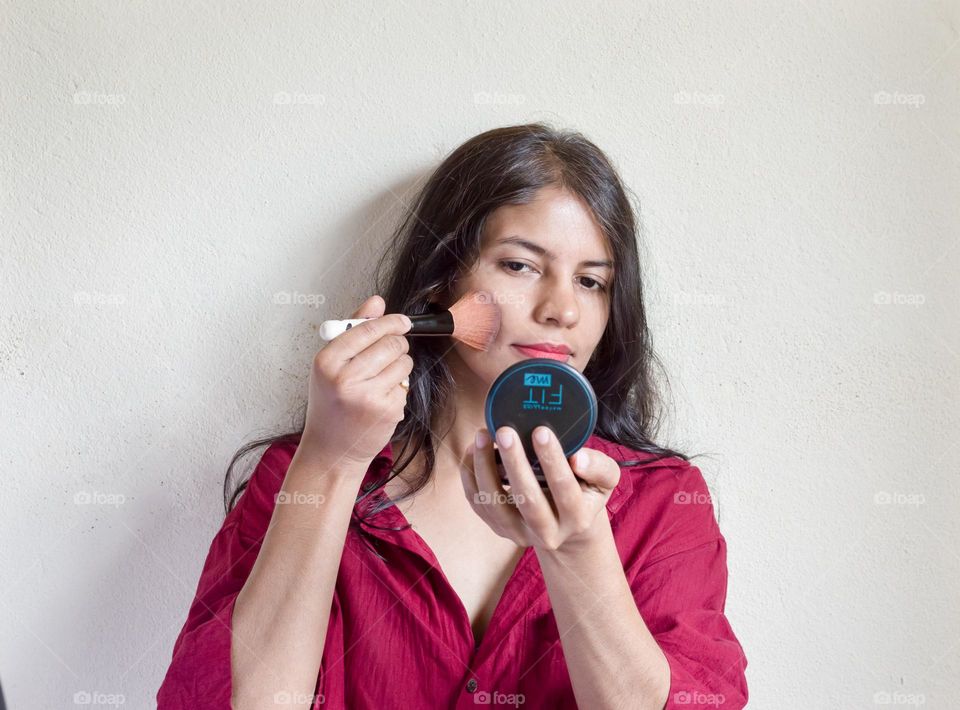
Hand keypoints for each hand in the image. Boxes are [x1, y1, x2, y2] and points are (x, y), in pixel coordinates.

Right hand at [299, 294, 412, 472]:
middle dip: (397, 345)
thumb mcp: (332, 364)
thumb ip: (354, 329)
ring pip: (404, 363)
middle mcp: (345, 378)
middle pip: (391, 343)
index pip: (368, 329)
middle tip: (390, 353)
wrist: (331, 449)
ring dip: (400, 366)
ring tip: (381, 379)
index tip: (403, 322)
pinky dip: (398, 388)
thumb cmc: (331, 403)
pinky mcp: (387, 410)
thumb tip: (377, 301)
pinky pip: (405, 385)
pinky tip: (381, 399)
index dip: (391, 322)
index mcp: (327, 361)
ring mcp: (368, 396)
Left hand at [459, 425, 620, 552]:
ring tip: (482, 436)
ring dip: (484, 468)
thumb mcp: (604, 481)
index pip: (564, 489)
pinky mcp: (498, 528)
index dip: (552, 460)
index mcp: (577, 518)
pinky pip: (478, 503)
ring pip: (495, 504)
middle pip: (526, 500)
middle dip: (514, 463)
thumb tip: (578, 458)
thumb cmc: (585, 493)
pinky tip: (473, 450)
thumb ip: (600, 467)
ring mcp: (519, 533)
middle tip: (505, 431)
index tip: (541, 431)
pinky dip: (471, 476)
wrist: (567, 527)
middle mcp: (547, 532)